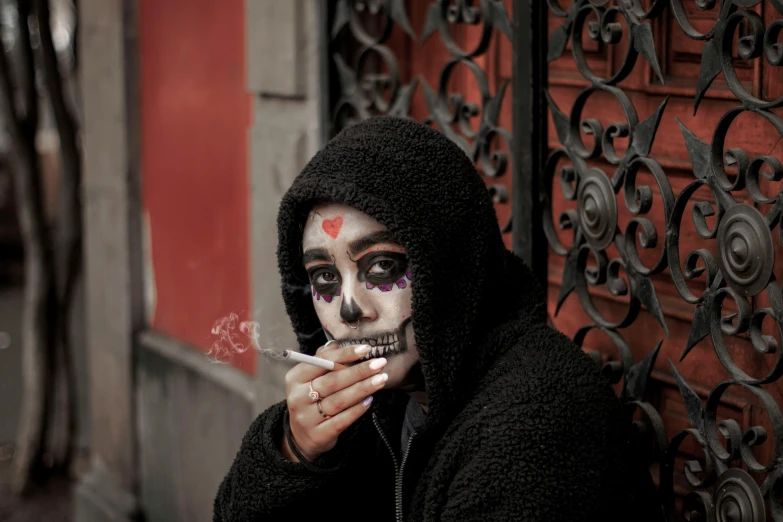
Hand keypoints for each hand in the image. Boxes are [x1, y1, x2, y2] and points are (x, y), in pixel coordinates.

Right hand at [281, 341, 387, 461]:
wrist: (300, 436)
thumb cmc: (309, 399)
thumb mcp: (309, 379)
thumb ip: (322, 360)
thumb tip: (336, 344)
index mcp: (295, 378)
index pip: (322, 362)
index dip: (345, 354)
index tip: (366, 349)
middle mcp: (298, 397)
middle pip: (332, 381)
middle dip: (359, 371)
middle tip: (380, 363)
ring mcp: (307, 418)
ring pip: (339, 400)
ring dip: (363, 388)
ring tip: (381, 379)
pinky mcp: (319, 434)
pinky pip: (342, 420)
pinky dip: (357, 409)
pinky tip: (370, 400)